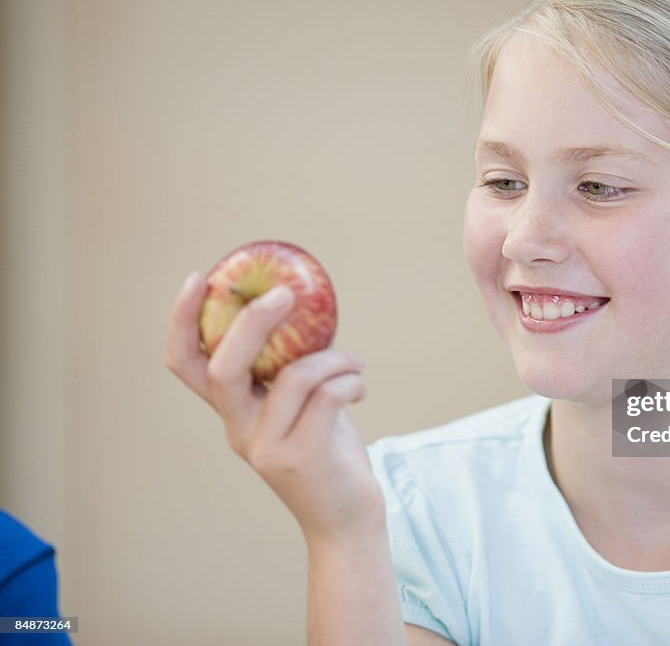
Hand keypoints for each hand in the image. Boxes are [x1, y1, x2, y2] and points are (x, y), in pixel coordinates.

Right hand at [165, 272, 382, 543]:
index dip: (183, 320)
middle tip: (286, 294)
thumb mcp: (301, 406)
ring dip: (332, 357)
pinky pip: (326, 397)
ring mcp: (266, 447)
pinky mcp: (301, 458)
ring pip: (291, 377)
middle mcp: (239, 429)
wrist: (346, 519)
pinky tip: (359, 385)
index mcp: (233, 411)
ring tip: (353, 363)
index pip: (186, 364)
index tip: (201, 277)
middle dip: (253, 322)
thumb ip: (291, 367)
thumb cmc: (327, 452)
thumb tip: (307, 305)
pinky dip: (349, 380)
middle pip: (224, 367)